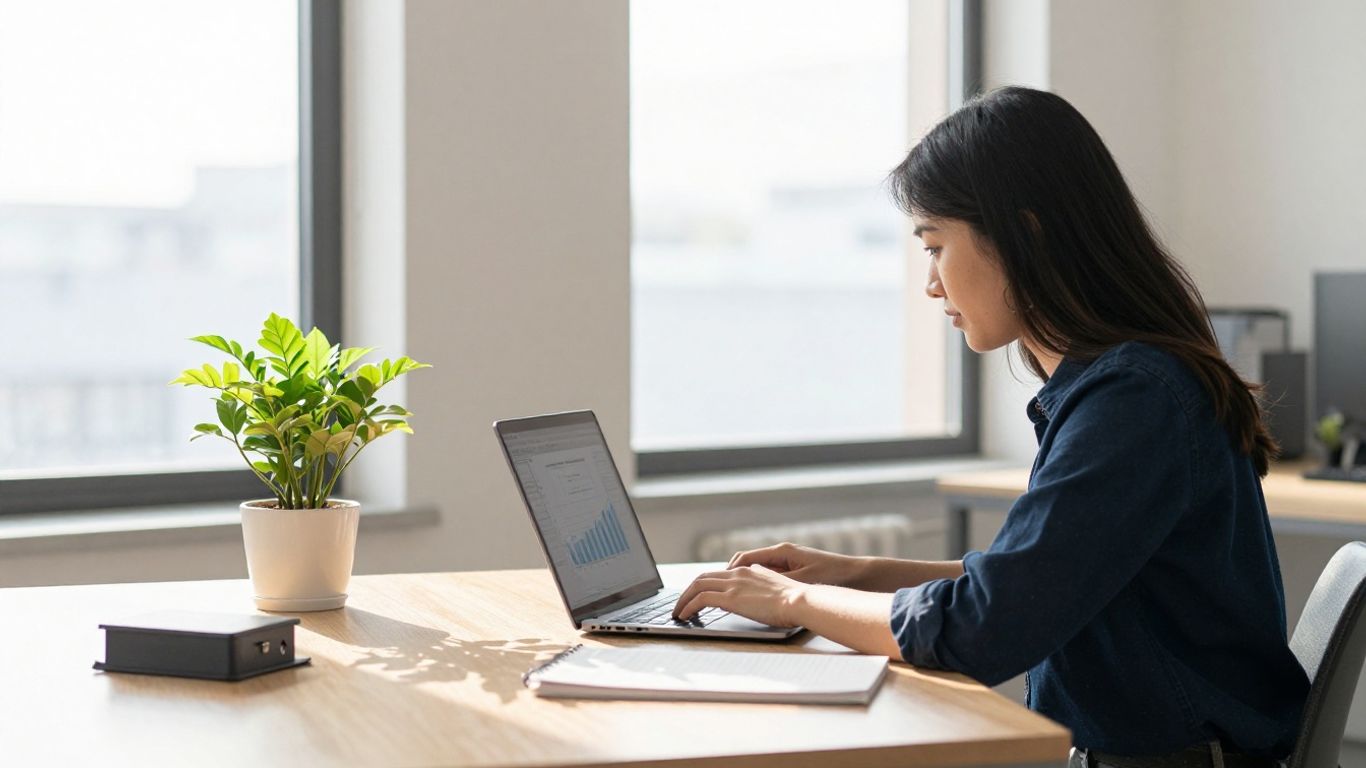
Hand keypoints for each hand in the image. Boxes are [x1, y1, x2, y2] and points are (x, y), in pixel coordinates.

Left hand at [672, 564, 807, 626]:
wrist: (800, 600)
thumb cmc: (794, 599)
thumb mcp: (775, 586)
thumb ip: (761, 583)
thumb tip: (754, 588)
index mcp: (748, 571)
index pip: (718, 574)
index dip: (704, 584)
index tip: (697, 595)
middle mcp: (737, 574)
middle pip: (702, 577)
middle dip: (688, 591)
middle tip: (681, 604)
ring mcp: (733, 585)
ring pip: (697, 586)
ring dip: (683, 600)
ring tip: (678, 612)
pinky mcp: (731, 598)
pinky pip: (700, 600)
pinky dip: (688, 607)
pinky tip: (684, 616)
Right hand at [726, 542, 861, 587]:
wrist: (860, 574)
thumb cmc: (834, 574)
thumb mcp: (803, 580)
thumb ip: (778, 583)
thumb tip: (755, 586)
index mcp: (782, 552)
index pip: (744, 559)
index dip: (728, 571)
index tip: (717, 584)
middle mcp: (782, 554)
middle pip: (745, 562)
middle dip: (729, 576)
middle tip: (715, 591)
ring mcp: (788, 562)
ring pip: (755, 569)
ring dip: (741, 581)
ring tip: (729, 596)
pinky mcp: (795, 571)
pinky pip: (768, 576)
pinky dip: (756, 584)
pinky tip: (754, 598)